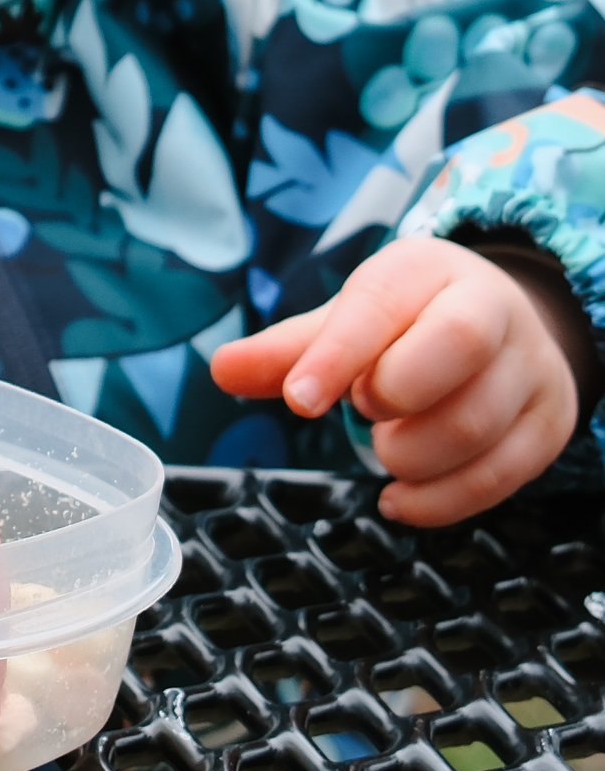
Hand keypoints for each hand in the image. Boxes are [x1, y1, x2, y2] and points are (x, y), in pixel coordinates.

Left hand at [210, 237, 587, 525]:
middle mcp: (491, 308)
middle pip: (455, 347)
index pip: (382, 303)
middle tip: (365, 411)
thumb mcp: (351, 318)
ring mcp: (530, 368)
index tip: (297, 401)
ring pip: (478, 422)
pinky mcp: (548, 424)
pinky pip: (502, 476)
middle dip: (394, 393)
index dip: (338, 354)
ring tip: (388, 446)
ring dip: (413, 454)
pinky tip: (400, 499)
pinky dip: (441, 501)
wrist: (506, 323)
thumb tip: (222, 370)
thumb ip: (289, 349)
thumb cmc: (411, 322)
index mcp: (426, 269)